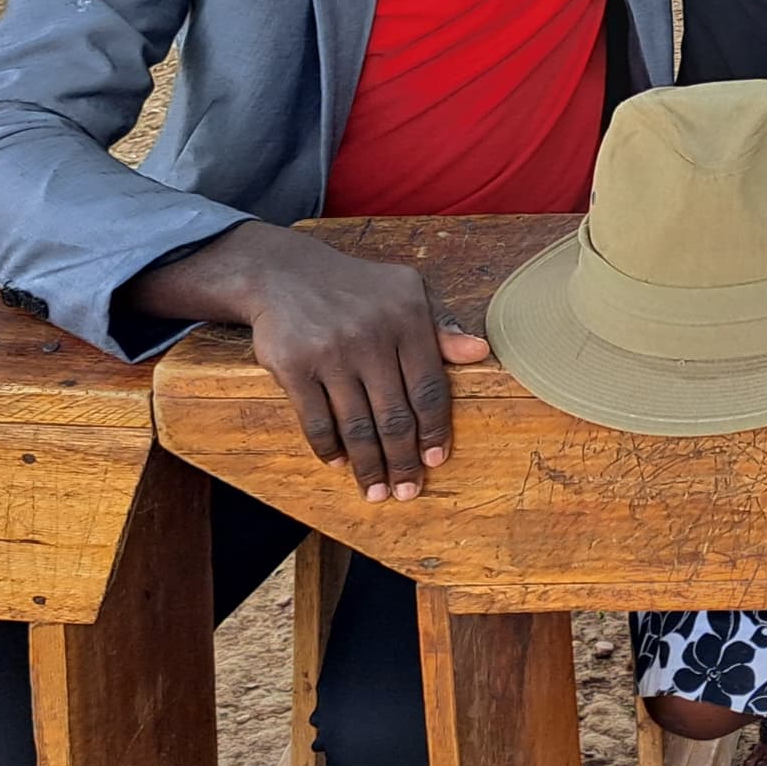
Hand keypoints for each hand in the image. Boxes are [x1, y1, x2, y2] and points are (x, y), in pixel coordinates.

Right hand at [135, 222, 481, 500]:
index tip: (436, 460)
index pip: (429, 389)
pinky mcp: (293, 366)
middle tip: (407, 491)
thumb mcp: (407, 293)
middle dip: (403, 461)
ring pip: (356, 426)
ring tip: (375, 492)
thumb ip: (441, 327)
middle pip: (395, 416)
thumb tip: (481, 352)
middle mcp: (371, 338)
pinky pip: (316, 420)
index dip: (435, 430)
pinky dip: (329, 448)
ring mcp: (330, 354)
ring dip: (369, 466)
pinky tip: (340, 463)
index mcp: (407, 320)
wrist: (285, 273)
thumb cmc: (359, 289)